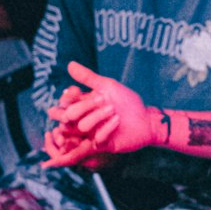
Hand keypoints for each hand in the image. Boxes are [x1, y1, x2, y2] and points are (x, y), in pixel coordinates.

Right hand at [42, 62, 156, 167]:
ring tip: (112, 109)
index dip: (67, 98)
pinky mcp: (103, 145)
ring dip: (96, 116)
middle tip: (101, 99)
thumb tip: (70, 64)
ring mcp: (92, 133)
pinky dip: (106, 128)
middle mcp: (83, 120)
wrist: (146, 119)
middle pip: (67, 116)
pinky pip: (96, 139)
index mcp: (82, 106)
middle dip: (83, 107)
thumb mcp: (108, 86)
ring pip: (81, 127)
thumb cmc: (126, 102)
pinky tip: (117, 120)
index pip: (63, 104)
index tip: (76, 91)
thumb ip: (88, 78)